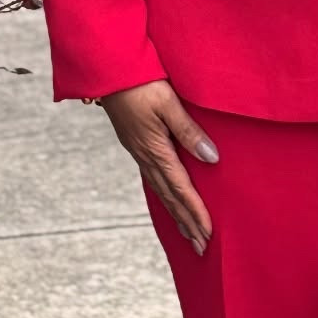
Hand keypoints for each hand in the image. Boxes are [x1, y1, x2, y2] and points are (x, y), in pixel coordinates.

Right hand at [99, 79, 218, 253]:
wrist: (107, 70)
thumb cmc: (139, 81)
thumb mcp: (168, 103)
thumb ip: (189, 130)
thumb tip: (211, 159)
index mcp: (155, 149)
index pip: (181, 188)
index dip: (195, 212)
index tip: (208, 234)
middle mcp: (145, 155)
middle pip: (170, 197)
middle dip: (186, 223)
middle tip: (201, 248)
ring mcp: (138, 151)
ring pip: (160, 190)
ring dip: (175, 213)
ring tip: (188, 233)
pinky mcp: (135, 143)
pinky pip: (152, 178)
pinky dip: (164, 195)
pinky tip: (168, 198)